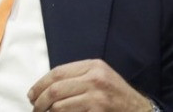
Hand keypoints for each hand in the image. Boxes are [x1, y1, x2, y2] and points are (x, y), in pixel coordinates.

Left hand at [28, 59, 149, 111]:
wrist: (140, 111)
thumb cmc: (116, 96)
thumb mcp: (100, 77)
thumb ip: (77, 76)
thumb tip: (46, 86)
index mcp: (93, 66)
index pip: (57, 73)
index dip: (40, 84)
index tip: (32, 94)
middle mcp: (95, 79)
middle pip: (55, 89)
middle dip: (39, 100)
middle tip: (34, 107)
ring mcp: (97, 97)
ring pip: (59, 105)